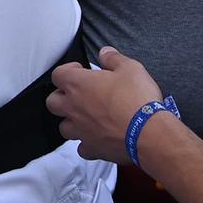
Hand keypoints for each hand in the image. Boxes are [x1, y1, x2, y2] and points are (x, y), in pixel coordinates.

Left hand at [46, 47, 167, 165]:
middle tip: (80, 94)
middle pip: (52, 102)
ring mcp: (81, 131)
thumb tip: (104, 53)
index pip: (57, 74)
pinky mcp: (93, 149)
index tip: (82, 71)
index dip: (68, 71)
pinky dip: (88, 143)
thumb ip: (113, 58)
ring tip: (88, 117)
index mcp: (78, 84)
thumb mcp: (130, 68)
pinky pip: (82, 148)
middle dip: (62, 97)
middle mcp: (74, 108)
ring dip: (72, 121)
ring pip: (64, 127)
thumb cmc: (138, 98)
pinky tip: (99, 138)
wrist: (150, 134)